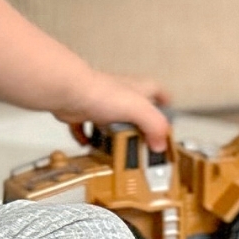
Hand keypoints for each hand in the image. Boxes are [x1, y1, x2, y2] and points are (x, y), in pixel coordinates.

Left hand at [55, 69, 171, 151]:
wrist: (68, 92)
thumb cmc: (100, 92)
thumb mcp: (139, 109)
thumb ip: (155, 126)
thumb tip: (160, 143)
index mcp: (138, 90)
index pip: (159, 93)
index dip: (165, 105)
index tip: (169, 118)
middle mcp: (120, 94)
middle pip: (135, 110)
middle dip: (139, 126)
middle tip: (142, 143)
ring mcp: (101, 103)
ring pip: (111, 119)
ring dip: (114, 133)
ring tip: (117, 148)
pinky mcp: (82, 111)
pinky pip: (86, 127)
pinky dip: (87, 137)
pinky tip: (89, 144)